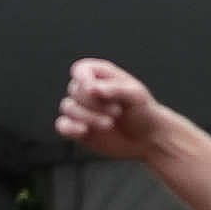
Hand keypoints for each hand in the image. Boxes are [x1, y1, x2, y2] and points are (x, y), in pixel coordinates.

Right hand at [55, 58, 173, 160]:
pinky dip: (70, 128)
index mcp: (100, 74)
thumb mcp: (135, 95)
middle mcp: (87, 90)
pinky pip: (62, 126)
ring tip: (109, 124)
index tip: (92, 89)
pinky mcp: (78, 129)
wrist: (148, 139)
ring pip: (68, 108)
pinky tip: (84, 131)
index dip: (83, 78)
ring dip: (88, 117)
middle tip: (117, 112)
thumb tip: (90, 88)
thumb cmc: (144, 111)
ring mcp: (81, 110)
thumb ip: (113, 88)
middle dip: (94, 103)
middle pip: (75, 91)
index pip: (80, 70)